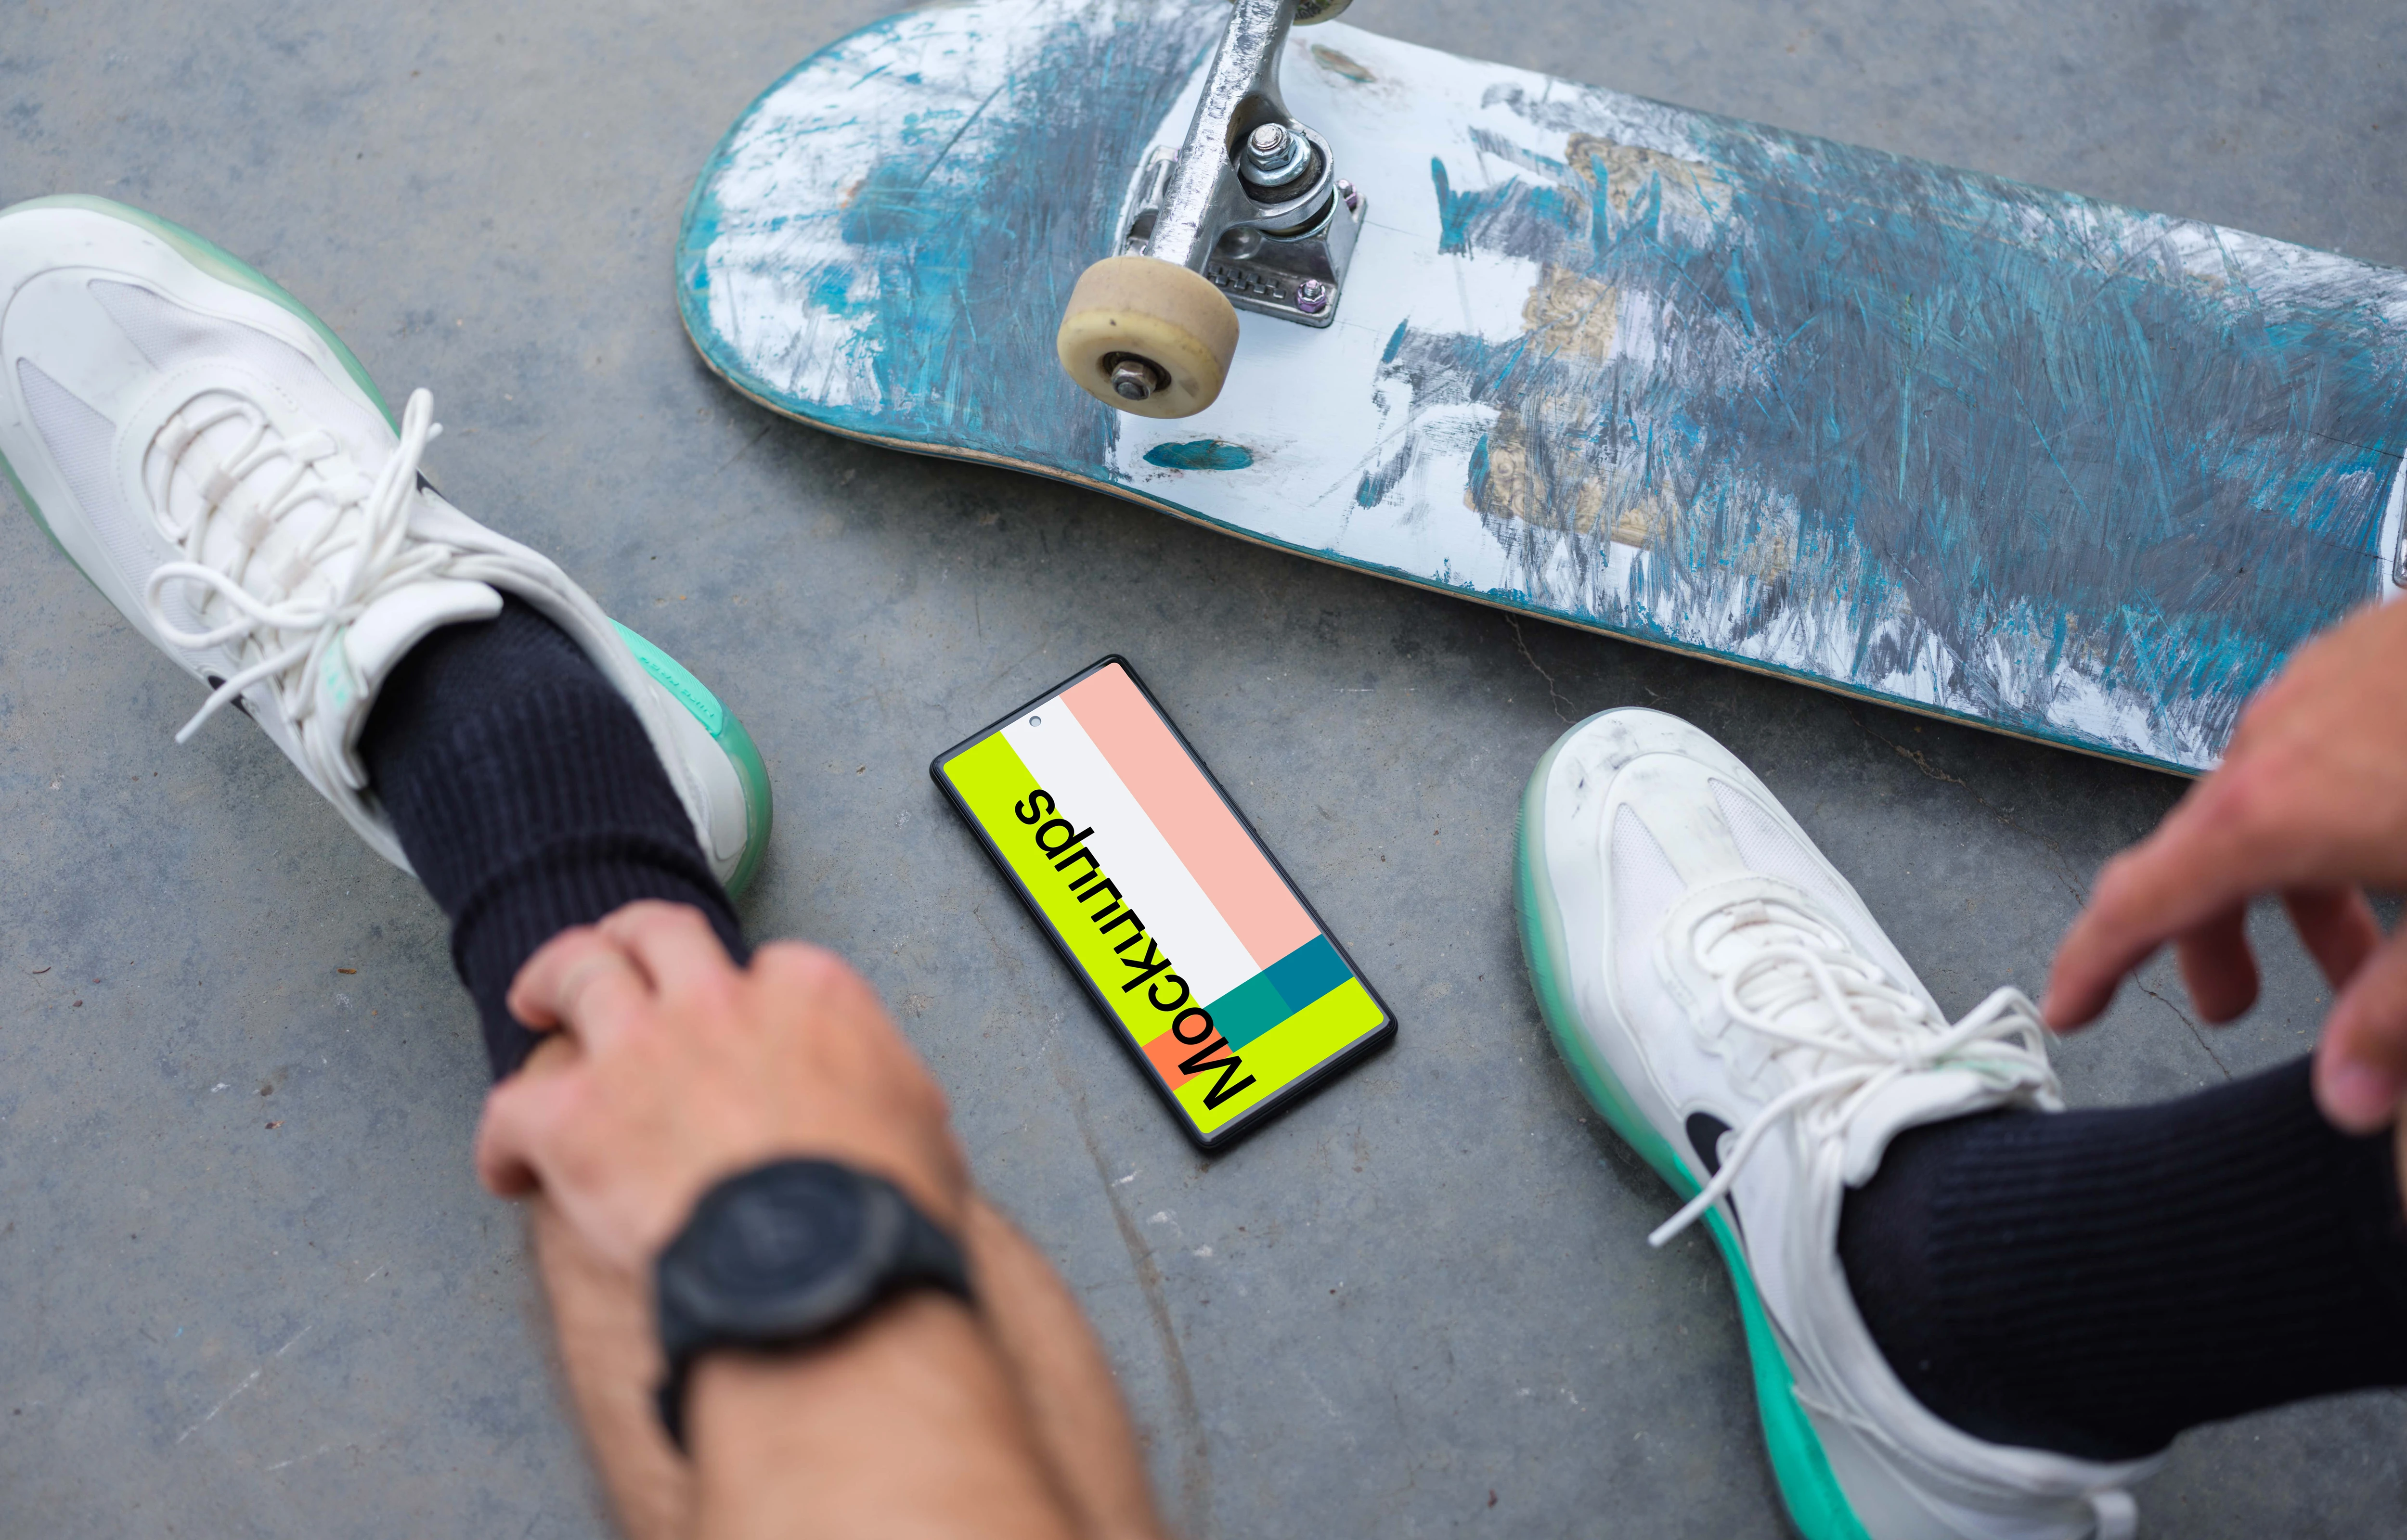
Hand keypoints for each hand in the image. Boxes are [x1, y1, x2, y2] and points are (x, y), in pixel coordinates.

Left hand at [474, 901, 969, 1270]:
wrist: (820, 1273)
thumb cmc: (876, 1213)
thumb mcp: (921, 1130)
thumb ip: (891, 1095)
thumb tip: (894, 1113)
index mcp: (810, 998)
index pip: (768, 965)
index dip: (744, 993)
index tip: (733, 1021)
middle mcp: (718, 1003)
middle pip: (656, 934)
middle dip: (627, 940)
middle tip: (612, 957)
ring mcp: (640, 1052)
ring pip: (573, 973)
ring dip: (549, 983)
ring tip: (534, 1004)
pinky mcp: (575, 1120)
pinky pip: (510, 1108)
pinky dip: (503, 1140)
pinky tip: (509, 1170)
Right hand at [2044, 596, 2406, 1130]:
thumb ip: (2395, 1015)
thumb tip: (2345, 1105)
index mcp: (2270, 815)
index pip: (2137, 903)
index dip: (2092, 964)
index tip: (2067, 1008)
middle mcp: (2271, 741)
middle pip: (2205, 852)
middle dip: (2215, 936)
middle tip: (2241, 1005)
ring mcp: (2318, 684)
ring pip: (2271, 797)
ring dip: (2295, 876)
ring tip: (2366, 929)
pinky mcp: (2371, 650)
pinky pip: (2320, 743)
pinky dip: (2332, 807)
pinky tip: (2397, 822)